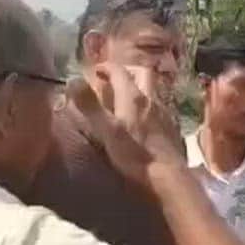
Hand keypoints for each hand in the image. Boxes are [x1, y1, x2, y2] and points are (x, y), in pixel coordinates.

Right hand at [69, 63, 183, 188]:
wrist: (167, 176)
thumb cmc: (134, 154)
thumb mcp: (107, 130)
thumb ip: (90, 105)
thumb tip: (73, 80)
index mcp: (133, 97)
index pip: (119, 72)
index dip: (105, 67)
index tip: (95, 70)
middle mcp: (151, 99)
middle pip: (140, 75)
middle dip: (125, 74)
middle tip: (112, 81)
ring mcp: (164, 112)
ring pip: (151, 91)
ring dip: (138, 89)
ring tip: (126, 100)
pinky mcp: (172, 127)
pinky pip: (160, 107)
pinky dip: (148, 106)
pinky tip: (144, 119)